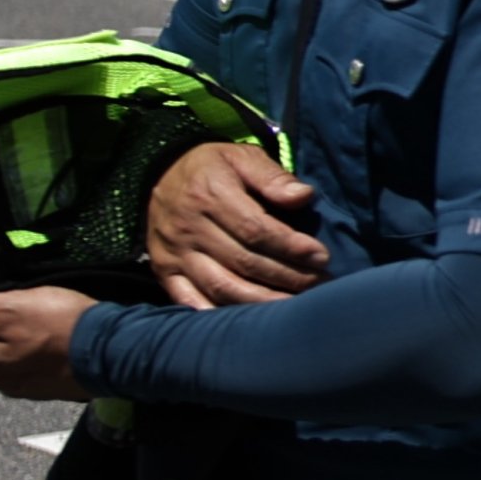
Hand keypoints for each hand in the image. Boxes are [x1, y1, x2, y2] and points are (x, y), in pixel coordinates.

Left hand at [0, 287, 90, 400]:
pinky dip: (28, 340)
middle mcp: (0, 382)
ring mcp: (28, 385)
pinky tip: (49, 324)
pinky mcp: (53, 381)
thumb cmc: (59, 328)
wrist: (116, 351)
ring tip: (25, 306)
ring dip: (2, 331)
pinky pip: (28, 360)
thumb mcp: (6, 307)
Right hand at [146, 138, 325, 307]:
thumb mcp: (241, 157)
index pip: (255, 229)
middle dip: (286, 277)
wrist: (158, 173)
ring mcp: (174, 253)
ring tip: (295, 306)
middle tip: (320, 284)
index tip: (322, 257)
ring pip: (220, 286)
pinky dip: (217, 314)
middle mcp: (189, 228)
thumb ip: (272, 177)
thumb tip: (304, 197)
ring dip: (261, 301)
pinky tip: (248, 323)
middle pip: (243, 262)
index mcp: (210, 196)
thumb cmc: (212, 167)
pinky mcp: (164, 271)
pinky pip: (188, 300)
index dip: (290, 247)